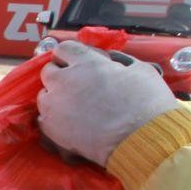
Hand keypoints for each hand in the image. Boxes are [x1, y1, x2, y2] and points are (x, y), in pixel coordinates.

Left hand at [37, 41, 179, 166]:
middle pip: (49, 70)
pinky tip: (69, 122)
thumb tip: (110, 61)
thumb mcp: (141, 70)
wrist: (141, 140)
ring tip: (74, 106)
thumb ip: (120, 62)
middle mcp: (64, 80)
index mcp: (87, 63)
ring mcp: (54, 105)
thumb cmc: (147, 103)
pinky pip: (42, 118)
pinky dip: (53, 119)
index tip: (77, 62)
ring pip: (43, 95)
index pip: (64, 49)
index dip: (70, 55)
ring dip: (55, 97)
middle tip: (77, 85)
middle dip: (60, 74)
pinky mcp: (50, 128)